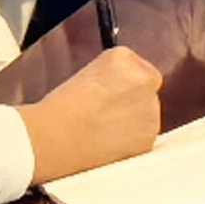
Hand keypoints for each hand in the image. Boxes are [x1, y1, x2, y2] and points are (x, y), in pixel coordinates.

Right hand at [21, 44, 165, 184]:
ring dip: (132, 125)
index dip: (121, 88)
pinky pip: (143, 140)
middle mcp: (144, 79)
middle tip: (103, 117)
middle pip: (146, 93)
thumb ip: (114, 78)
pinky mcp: (148, 137)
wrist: (53, 138)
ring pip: (147, 117)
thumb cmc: (59, 110)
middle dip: (131, 106)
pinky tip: (106, 145)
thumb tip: (123, 91)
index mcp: (124, 58)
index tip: (106, 98)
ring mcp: (151, 108)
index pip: (138, 70)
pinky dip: (130, 145)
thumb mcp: (87, 76)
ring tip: (101, 132)